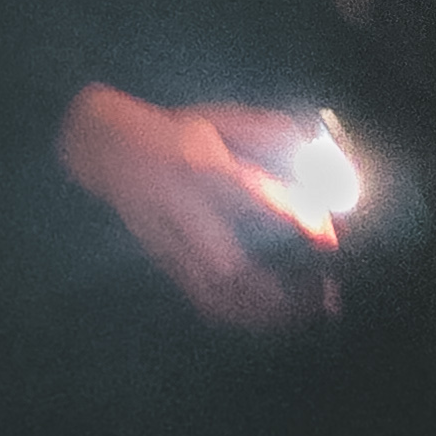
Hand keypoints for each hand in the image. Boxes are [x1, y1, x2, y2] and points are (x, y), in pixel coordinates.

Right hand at [56, 84, 338, 330]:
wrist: (106, 149)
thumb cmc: (170, 131)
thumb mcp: (218, 118)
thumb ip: (266, 134)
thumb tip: (315, 156)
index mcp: (198, 166)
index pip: (250, 199)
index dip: (293, 221)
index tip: (329, 239)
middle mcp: (182, 211)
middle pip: (230, 267)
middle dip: (280, 289)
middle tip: (325, 292)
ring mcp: (169, 243)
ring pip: (216, 295)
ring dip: (266, 312)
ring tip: (308, 310)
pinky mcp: (165, 262)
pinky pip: (205, 301)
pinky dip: (242, 315)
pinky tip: (272, 316)